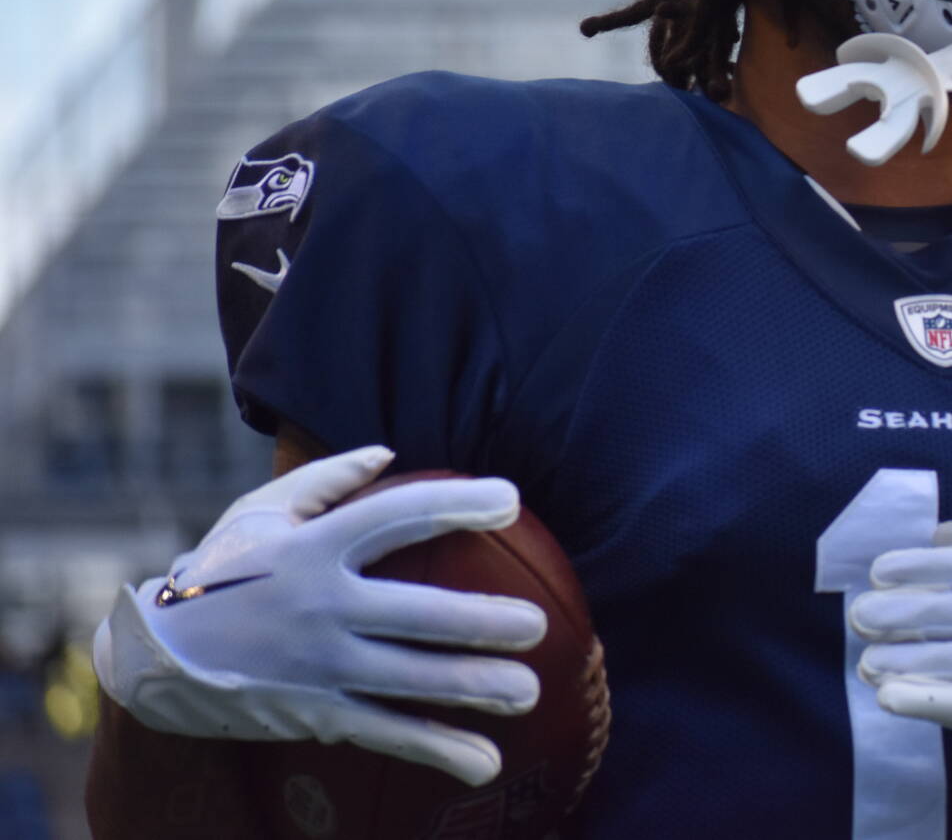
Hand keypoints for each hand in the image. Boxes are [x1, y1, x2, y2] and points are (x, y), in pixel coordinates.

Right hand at [92, 445, 546, 785]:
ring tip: (529, 692)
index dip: (455, 505)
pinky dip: (437, 749)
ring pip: (409, 679)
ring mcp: (320, 665)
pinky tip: (486, 762)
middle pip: (416, 613)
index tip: (511, 499)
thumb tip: (390, 453)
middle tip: (535, 625)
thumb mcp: (260, 512)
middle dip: (480, 621)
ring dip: (472, 688)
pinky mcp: (317, 713)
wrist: (152, 658)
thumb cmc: (220, 571)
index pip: (396, 517)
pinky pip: (386, 732)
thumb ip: (327, 478)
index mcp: (313, 548)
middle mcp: (322, 607)